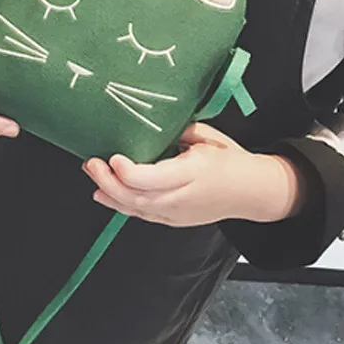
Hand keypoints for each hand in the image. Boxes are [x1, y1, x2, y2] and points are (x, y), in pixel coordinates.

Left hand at [81, 122, 303, 226]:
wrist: (251, 192)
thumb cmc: (232, 161)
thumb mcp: (210, 137)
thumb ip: (181, 131)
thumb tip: (154, 124)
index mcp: (193, 173)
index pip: (153, 179)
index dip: (129, 172)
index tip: (114, 156)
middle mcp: (182, 197)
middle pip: (138, 197)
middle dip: (110, 182)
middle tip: (92, 164)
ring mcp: (177, 212)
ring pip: (136, 209)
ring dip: (110, 194)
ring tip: (93, 175)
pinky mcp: (173, 220)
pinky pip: (142, 215)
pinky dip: (120, 205)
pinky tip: (103, 195)